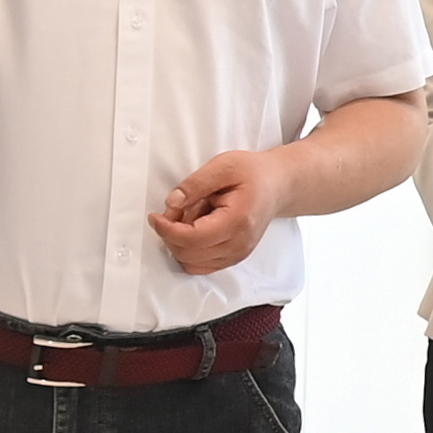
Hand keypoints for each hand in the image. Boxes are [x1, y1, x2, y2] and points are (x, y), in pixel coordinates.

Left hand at [151, 146, 297, 274]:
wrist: (277, 185)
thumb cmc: (253, 173)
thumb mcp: (223, 166)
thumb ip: (194, 184)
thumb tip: (171, 204)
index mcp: (238, 221)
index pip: (192, 239)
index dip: (167, 230)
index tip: (155, 216)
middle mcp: (239, 244)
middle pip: (188, 254)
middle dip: (172, 234)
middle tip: (175, 210)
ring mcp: (238, 255)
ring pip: (192, 263)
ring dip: (180, 244)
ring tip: (189, 218)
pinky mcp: (233, 258)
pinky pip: (201, 266)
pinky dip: (189, 252)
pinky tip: (194, 231)